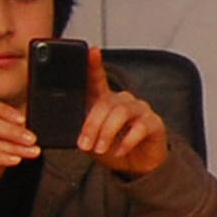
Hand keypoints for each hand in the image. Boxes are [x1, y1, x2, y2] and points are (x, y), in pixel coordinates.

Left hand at [76, 48, 167, 177]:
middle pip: (106, 103)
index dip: (94, 64)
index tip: (91, 51)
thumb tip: (62, 128)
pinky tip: (118, 151)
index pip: (97, 79)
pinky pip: (139, 128)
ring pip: (121, 113)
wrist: (137, 166)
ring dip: (107, 132)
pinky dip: (126, 142)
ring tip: (100, 149)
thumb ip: (80, 129)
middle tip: (84, 144)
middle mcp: (124, 100)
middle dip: (92, 125)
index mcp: (105, 100)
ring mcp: (141, 110)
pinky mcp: (154, 124)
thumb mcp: (90, 139)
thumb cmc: (112, 148)